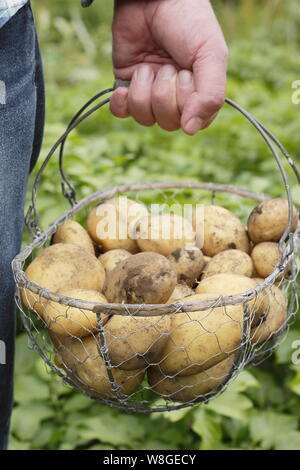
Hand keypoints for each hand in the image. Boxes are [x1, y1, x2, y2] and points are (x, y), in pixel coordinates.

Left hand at [110, 0, 227, 134]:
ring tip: (148, 65)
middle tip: (167, 65)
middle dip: (164, 93)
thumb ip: (211, 95)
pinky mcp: (127, 86)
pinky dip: (122, 102)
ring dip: (144, 90)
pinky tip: (125, 86)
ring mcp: (150, 94)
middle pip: (167, 123)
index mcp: (200, 94)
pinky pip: (122, 113)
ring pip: (144, 118)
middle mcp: (175, 99)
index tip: (186, 73)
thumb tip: (191, 130)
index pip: (193, 122)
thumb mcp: (210, 55)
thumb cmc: (188, 22)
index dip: (186, 101)